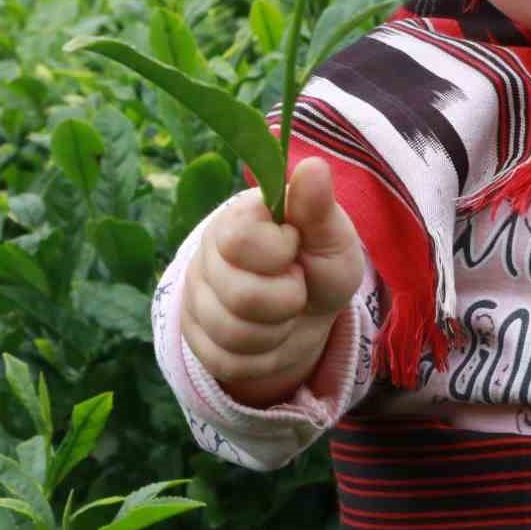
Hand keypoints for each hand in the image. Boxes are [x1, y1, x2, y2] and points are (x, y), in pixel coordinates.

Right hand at [180, 157, 364, 407]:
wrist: (309, 315)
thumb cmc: (321, 265)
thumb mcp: (333, 238)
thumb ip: (318, 208)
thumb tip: (312, 166)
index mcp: (236, 220)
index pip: (239, 240)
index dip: (279, 251)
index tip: (295, 245)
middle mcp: (207, 256)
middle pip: (238, 296)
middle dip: (286, 300)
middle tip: (295, 283)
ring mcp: (197, 299)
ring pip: (231, 335)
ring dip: (277, 332)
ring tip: (286, 311)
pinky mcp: (198, 340)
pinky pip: (227, 363)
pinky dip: (263, 358)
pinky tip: (271, 336)